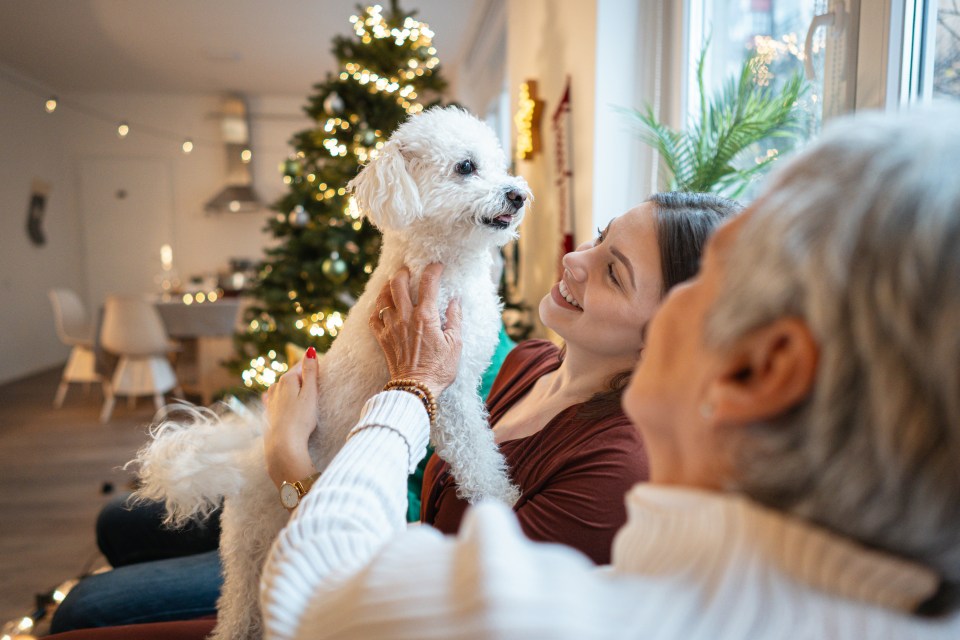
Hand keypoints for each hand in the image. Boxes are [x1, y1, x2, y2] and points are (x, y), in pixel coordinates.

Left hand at [264, 348, 318, 488]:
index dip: (313, 371)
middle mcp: (275, 387)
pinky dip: (281, 400)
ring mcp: (270, 401)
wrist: (283, 446)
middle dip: (303, 381)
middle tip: (315, 393)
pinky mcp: (268, 414)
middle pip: (293, 378)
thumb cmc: (300, 420)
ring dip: (293, 391)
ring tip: (303, 401)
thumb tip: (310, 351)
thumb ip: (310, 372)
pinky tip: (278, 402)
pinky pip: (276, 401)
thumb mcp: (310, 394)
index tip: (321, 378)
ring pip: (284, 389)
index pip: (302, 366)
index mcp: (286, 379)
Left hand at [369, 263, 461, 397]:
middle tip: (408, 270)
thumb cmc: (439, 368)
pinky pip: (374, 317)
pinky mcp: (382, 338)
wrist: (416, 388)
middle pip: (397, 283)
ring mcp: (391, 327)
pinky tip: (383, 307)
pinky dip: (377, 308)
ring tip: (394, 284)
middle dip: (403, 272)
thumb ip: (454, 318)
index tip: (438, 266)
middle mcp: (405, 317)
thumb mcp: (455, 344)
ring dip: (388, 288)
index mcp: (425, 316)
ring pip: (383, 298)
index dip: (433, 270)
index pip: (428, 283)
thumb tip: (455, 300)